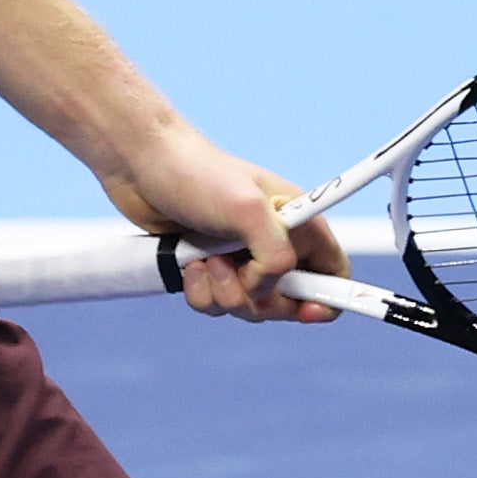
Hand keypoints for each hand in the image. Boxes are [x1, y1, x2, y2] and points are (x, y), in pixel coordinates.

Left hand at [101, 136, 349, 325]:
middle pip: (289, 303)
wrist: (142, 166)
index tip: (305, 310)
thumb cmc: (199, 175)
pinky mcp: (210, 270)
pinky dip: (200, 292)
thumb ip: (275, 254)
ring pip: (248, 308)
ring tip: (204, 258)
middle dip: (260, 299)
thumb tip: (267, 289)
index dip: (328, 299)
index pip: (334, 274)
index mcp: (299, 226)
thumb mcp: (248, 209)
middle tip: (236, 273)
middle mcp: (274, 245)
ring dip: (223, 292)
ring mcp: (241, 260)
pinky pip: (216, 305)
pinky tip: (188, 263)